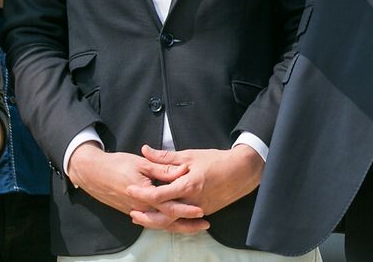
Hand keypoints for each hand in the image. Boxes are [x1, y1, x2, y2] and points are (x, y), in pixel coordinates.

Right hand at [66, 143, 199, 223]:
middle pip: (167, 221)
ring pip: (159, 224)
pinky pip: (151, 222)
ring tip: (195, 227)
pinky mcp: (132, 211)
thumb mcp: (142, 163)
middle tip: (205, 224)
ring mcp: (135, 211)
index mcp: (145, 195)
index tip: (201, 210)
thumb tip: (182, 170)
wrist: (93, 173)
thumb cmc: (117, 165)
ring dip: (178, 226)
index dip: (186, 209)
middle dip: (186, 224)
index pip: (169, 206)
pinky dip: (165, 224)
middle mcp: (140, 207)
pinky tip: (175, 223)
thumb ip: (163, 168)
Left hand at [126, 144, 262, 232]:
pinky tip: (162, 217)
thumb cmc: (217, 161)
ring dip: (156, 221)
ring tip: (142, 217)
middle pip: (163, 215)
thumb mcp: (190, 155)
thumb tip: (146, 151)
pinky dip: (171, 220)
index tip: (129, 189)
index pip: (159, 194)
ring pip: (173, 222)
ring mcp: (199, 210)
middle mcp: (192, 202)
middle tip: (132, 211)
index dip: (142, 193)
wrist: (242, 171)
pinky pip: (184, 220)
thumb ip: (165, 157)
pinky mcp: (205, 212)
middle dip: (146, 215)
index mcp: (188, 185)